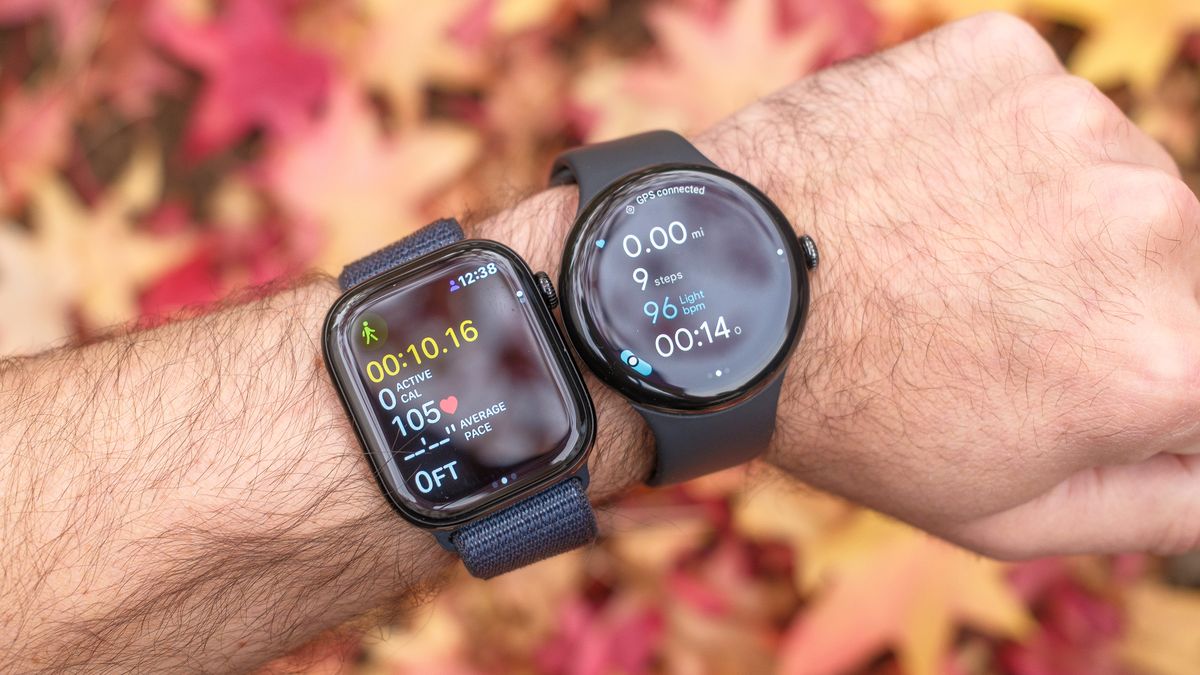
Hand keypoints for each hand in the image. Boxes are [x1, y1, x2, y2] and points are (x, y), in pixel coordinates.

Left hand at [699, 12, 1199, 557]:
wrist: (717, 291)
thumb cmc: (851, 414)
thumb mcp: (1004, 513)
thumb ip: (1158, 504)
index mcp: (1165, 359)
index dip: (1134, 380)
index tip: (1061, 373)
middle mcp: (1152, 227)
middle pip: (1173, 266)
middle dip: (1100, 297)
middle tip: (982, 318)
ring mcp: (1077, 126)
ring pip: (1111, 177)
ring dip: (1050, 214)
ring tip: (939, 252)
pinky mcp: (1005, 59)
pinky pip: (1035, 111)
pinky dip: (992, 147)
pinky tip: (917, 190)